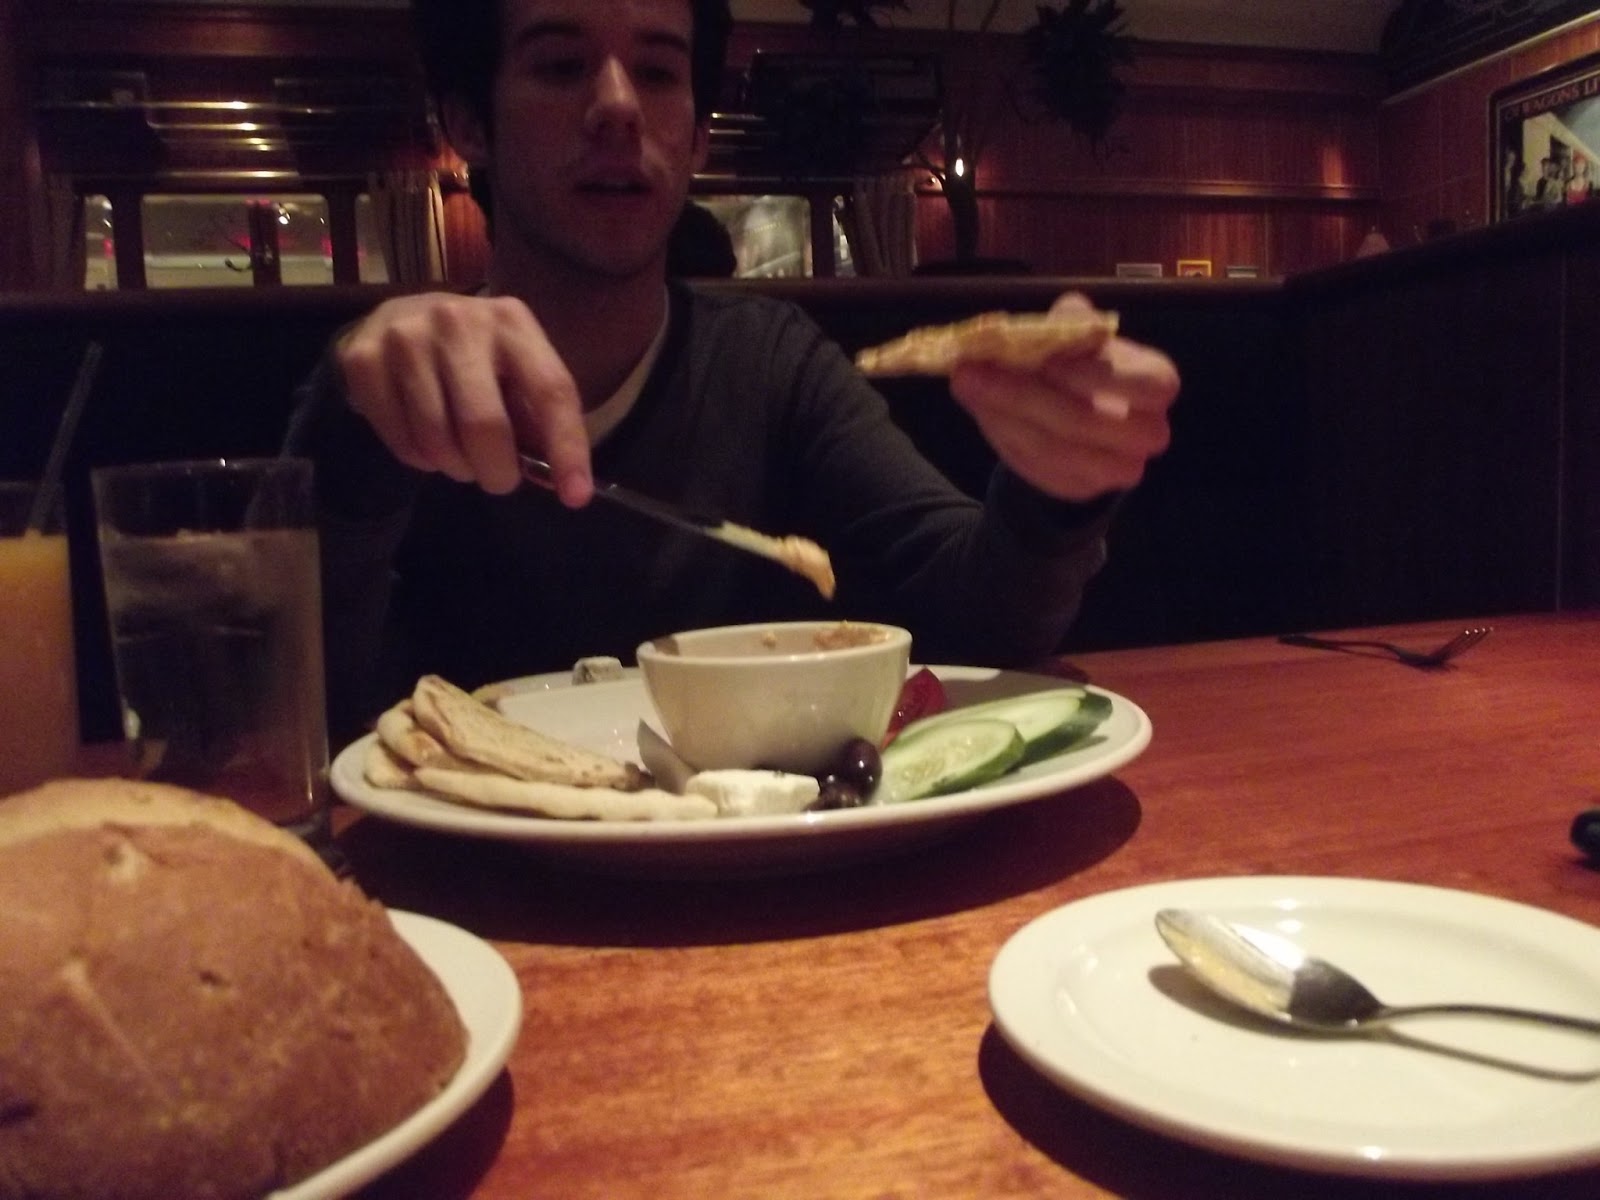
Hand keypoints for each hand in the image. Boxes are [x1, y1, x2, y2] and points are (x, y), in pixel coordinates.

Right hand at [336, 293, 593, 503]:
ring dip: (456, 467)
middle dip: (497, 472)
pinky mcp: (364, 359)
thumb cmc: (474, 357)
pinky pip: (400, 441)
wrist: (398, 320)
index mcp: (512, 321)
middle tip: (499, 480)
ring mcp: (406, 337)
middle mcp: (459, 321)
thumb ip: (535, 419)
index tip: (575, 496)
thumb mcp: (514, 371)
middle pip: (485, 424)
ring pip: (437, 440)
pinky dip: (419, 460)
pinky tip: (425, 445)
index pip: (551, 390)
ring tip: (460, 458)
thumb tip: (559, 481)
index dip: (567, 448)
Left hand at [948, 292, 1178, 502]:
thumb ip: (1070, 322)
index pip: (1146, 384)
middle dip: (1025, 396)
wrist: (1072, 417)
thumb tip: (1060, 314)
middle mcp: (1146, 432)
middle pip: (1088, 421)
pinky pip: (1038, 469)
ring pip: (1055, 450)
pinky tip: (981, 410)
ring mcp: (1116, 468)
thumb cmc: (1079, 364)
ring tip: (965, 386)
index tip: (1044, 360)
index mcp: (1156, 384)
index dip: (1092, 373)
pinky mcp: (1080, 488)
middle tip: (971, 372)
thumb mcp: (1076, 334)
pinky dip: (1004, 437)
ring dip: (1004, 416)